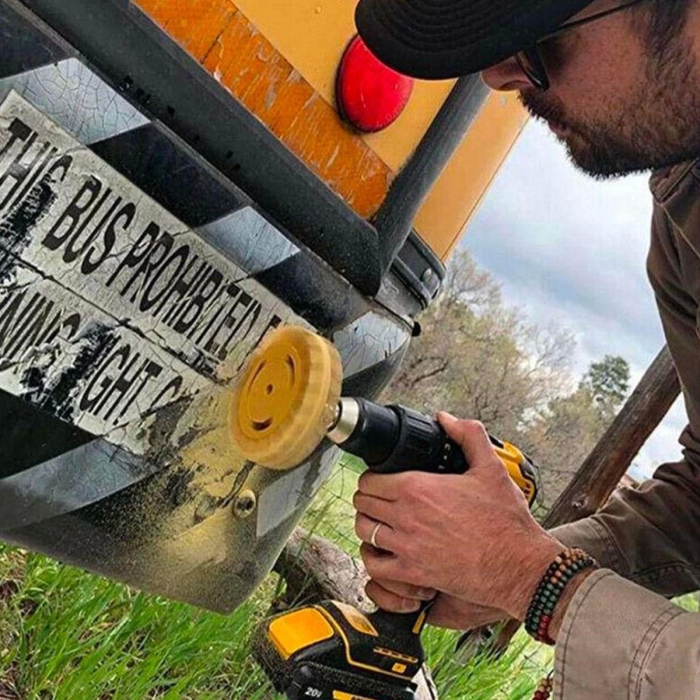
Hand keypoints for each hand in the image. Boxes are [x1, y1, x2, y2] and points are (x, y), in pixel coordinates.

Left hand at [353, 413, 562, 620]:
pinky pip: (374, 566)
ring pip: (363, 531)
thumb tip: (447, 419)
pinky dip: (375, 559)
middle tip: (380, 501)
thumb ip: (468, 435)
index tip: (382, 481)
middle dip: (369, 499)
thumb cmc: (505, 520)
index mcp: (418, 487)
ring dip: (369, 525)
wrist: (518, 565)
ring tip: (381, 525)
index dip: (373, 478)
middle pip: (363, 503)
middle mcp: (406, 515)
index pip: (370, 479)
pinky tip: (388, 554)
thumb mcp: (491, 467)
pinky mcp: (413, 574)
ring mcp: (407, 546)